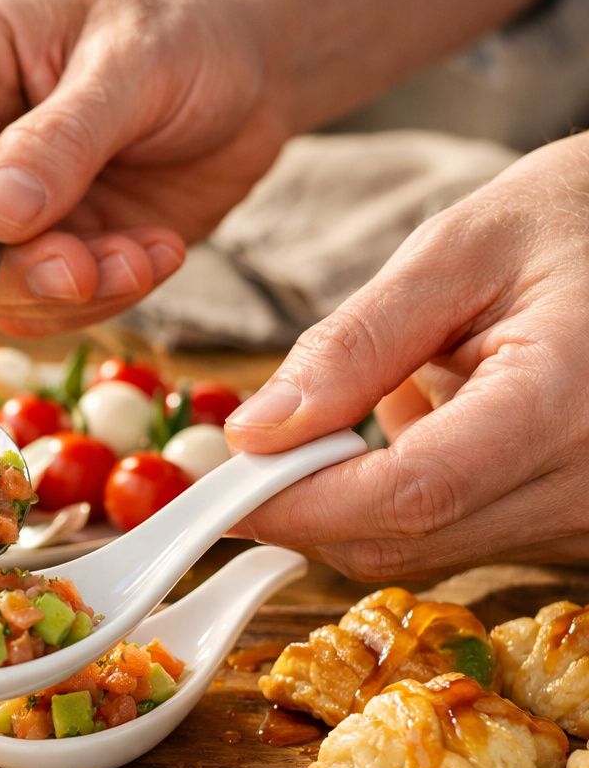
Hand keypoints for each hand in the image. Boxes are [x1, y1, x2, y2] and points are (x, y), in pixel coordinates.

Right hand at [0, 0, 289, 335]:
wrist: (253, 66)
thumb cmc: (187, 30)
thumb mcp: (135, 63)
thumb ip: (62, 139)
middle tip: (82, 269)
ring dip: (57, 293)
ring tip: (142, 256)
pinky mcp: (33, 248)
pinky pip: (32, 306)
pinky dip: (95, 299)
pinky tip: (154, 252)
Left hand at [229, 134, 588, 578]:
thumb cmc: (574, 220)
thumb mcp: (456, 252)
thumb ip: (354, 345)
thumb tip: (254, 433)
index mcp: (562, 405)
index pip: (406, 495)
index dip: (294, 502)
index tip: (216, 486)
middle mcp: (588, 487)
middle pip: (405, 540)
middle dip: (307, 501)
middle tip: (263, 436)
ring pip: (426, 547)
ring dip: (361, 489)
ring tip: (400, 381)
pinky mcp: (579, 526)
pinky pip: (463, 532)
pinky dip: (412, 488)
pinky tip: (439, 409)